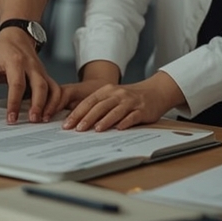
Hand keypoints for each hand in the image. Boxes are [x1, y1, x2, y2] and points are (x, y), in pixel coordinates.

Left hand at [0, 27, 61, 123]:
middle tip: (32, 120)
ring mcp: (40, 70)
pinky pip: (55, 88)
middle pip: (39, 86)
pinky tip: (50, 112)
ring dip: (49, 104)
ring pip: (51, 87)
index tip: (11, 117)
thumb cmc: (1, 49)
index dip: (14, 102)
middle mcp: (31, 66)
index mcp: (15, 61)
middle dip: (37, 105)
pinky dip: (56, 101)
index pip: (17, 84)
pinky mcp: (45, 75)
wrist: (17, 36)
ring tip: (43, 119)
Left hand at [61, 72, 184, 131]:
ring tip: (95, 130)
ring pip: (115, 111)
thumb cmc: (129, 97)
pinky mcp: (142, 110)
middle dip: (87, 118)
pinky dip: (125, 122)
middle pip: (100, 106)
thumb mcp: (112, 97)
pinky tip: (119, 129)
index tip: (67, 124)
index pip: (89, 102)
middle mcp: (117, 94)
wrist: (155, 91)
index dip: (77, 113)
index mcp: (107, 90)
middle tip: (77, 129)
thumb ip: (98, 106)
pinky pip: (132, 116)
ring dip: (105, 121)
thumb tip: (77, 120)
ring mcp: (130, 102)